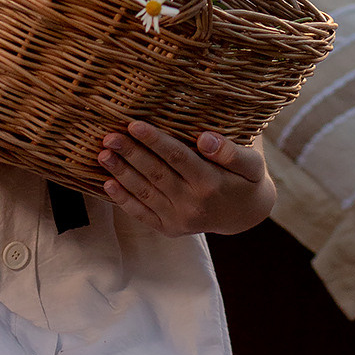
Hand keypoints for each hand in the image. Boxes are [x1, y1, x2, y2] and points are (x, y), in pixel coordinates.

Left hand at [98, 121, 275, 235]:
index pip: (178, 158)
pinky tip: (107, 183)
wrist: (245, 214)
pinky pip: (143, 214)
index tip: (133, 124)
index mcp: (211, 183)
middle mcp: (193, 204)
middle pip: (156, 174)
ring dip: (121, 173)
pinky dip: (123, 200)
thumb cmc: (246, 178)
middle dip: (131, 154)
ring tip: (102, 154)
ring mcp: (179, 220)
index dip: (155, 141)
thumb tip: (206, 139)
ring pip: (145, 193)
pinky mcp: (169, 229)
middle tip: (109, 136)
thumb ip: (231, 151)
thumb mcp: (252, 163)